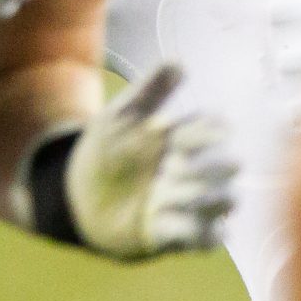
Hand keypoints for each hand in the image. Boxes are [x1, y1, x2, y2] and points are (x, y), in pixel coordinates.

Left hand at [64, 64, 236, 259]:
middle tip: (176, 165)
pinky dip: (202, 233)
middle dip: (211, 166)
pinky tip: (179, 221)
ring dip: (209, 198)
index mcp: (183, 138)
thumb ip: (150, 90)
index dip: (207, 130)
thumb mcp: (121, 115)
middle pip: (225, 166)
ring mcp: (186, 203)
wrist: (75, 194)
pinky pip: (205, 238)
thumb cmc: (105, 150)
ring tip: (176, 193)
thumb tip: (180, 62)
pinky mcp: (175, 235)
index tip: (180, 132)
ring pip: (223, 202)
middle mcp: (192, 170)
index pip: (213, 129)